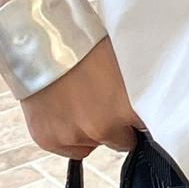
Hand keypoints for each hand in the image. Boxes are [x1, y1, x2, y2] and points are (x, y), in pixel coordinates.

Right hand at [20, 36, 146, 158]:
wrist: (42, 40)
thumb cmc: (85, 44)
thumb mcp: (123, 63)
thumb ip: (136, 91)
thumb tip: (144, 106)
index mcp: (125, 109)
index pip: (146, 129)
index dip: (140, 119)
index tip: (135, 112)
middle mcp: (100, 128)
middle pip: (121, 141)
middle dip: (117, 125)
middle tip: (105, 100)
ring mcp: (72, 137)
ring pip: (93, 144)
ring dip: (91, 130)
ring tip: (80, 100)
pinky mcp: (48, 140)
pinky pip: (69, 148)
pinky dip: (69, 134)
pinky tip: (64, 109)